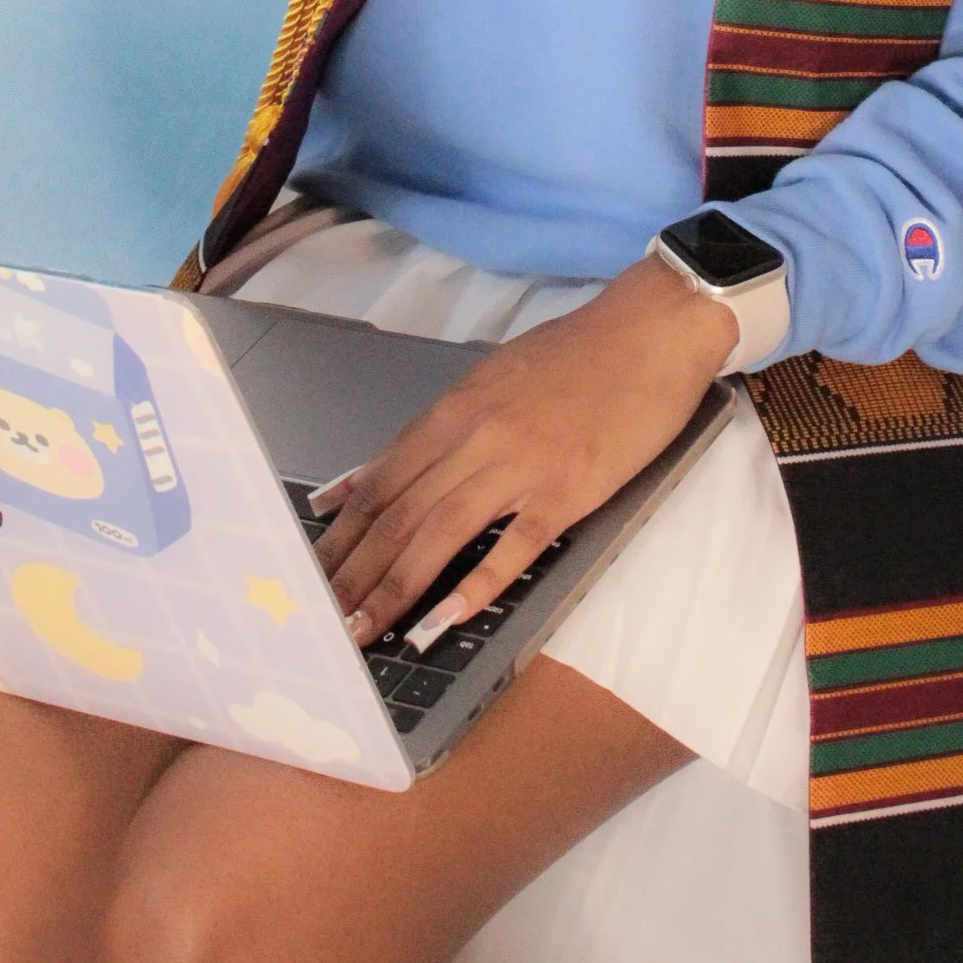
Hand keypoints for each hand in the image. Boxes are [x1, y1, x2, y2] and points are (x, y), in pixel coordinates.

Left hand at [311, 255, 739, 648]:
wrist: (649, 331)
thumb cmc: (575, 354)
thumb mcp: (493, 378)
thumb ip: (439, 429)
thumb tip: (382, 472)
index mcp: (455, 409)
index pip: (380, 481)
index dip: (342, 534)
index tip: (312, 574)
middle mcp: (476, 436)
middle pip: (399, 513)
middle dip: (355, 574)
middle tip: (326, 622)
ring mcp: (522, 464)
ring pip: (441, 531)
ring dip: (397, 587)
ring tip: (368, 631)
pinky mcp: (569, 490)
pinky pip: (516, 545)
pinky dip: (477, 584)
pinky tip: (448, 619)